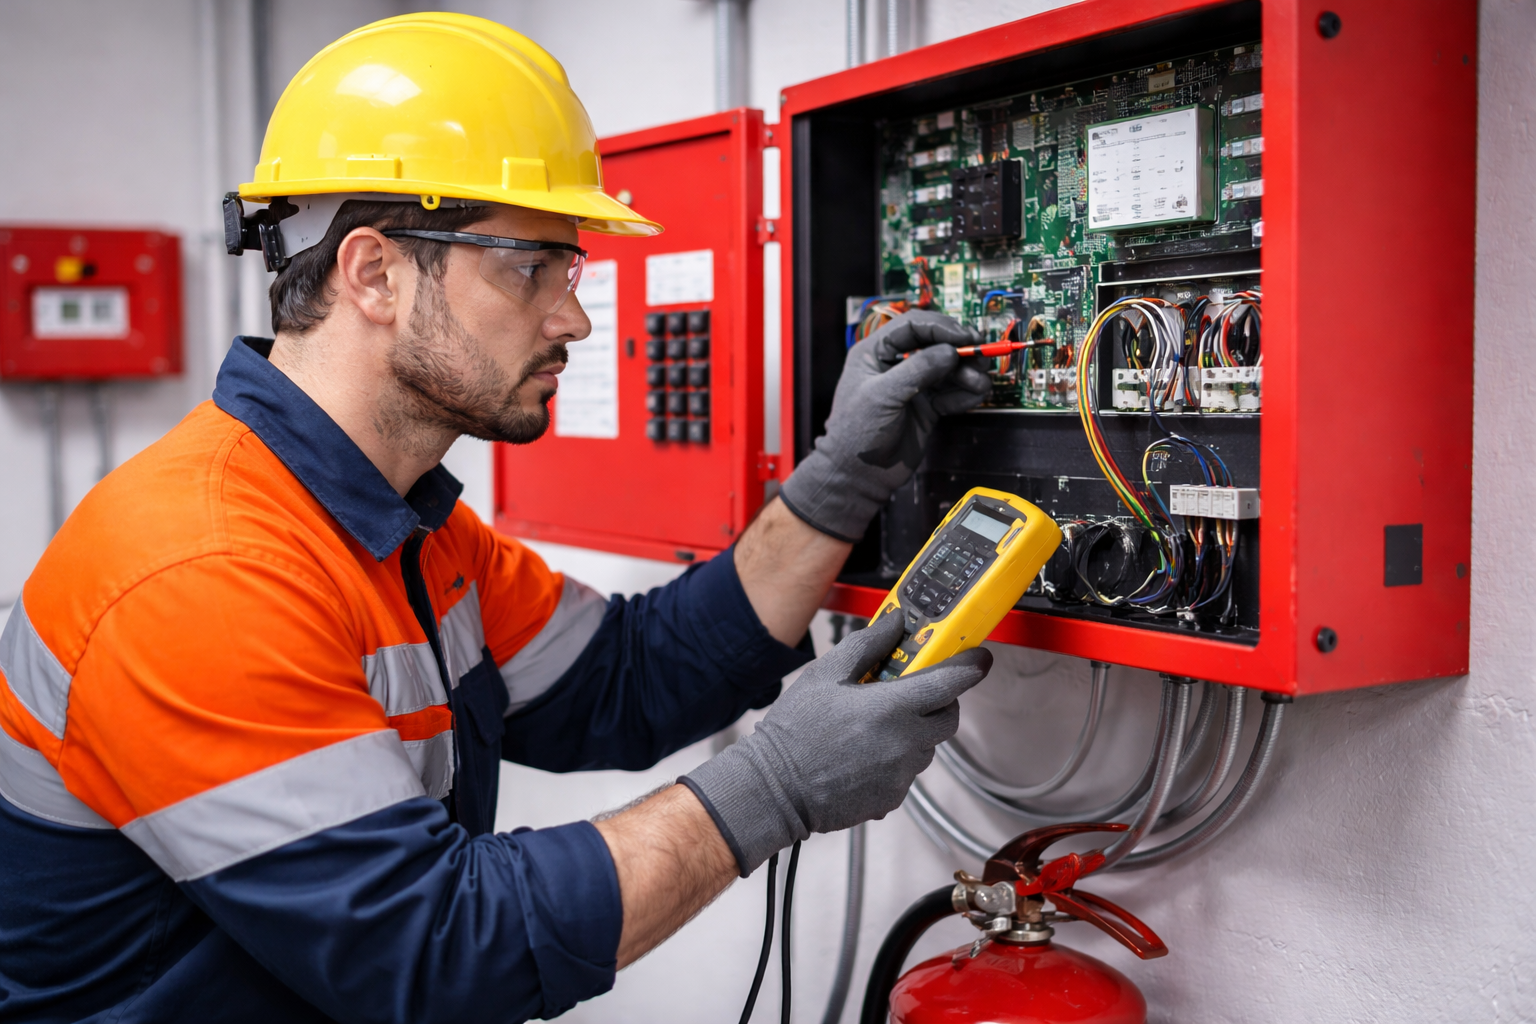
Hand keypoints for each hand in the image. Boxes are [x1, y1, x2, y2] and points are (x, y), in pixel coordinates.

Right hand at [682, 613, 992, 874]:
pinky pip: (908, 772)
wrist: (774, 789)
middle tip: (912, 691)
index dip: (971, 666)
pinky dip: (896, 759)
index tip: (978, 657)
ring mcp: (901, 775)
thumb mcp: (825, 674)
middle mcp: (905, 744)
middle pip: (949, 717)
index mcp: (892, 709)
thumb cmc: (794, 732)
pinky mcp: (893, 798)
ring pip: (928, 746)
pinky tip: (863, 754)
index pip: (952, 683)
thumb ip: (868, 645)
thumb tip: (897, 622)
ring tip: (874, 726)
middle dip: (940, 701)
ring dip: (914, 731)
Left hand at [778, 310, 991, 540]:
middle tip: (980, 357)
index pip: (913, 326)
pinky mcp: (928, 406)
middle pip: (936, 344)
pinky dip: (966, 393)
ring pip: (949, 368)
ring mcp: (914, 385)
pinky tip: (973, 397)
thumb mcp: (883, 395)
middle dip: (960, 349)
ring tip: (978, 383)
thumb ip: (917, 370)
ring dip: (968, 373)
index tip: (965, 337)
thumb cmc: (857, 433)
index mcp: (876, 352)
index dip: (941, 328)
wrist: (858, 475)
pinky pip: (953, 392)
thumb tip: (950, 351)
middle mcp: (897, 364)